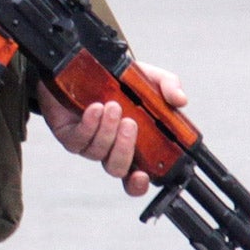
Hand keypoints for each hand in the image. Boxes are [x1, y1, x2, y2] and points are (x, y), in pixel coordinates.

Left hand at [39, 62, 187, 197]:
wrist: (82, 64)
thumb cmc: (118, 79)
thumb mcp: (148, 79)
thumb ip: (168, 87)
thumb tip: (181, 100)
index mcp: (132, 146)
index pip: (134, 178)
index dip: (138, 185)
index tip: (143, 177)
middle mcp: (109, 150)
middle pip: (117, 169)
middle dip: (124, 149)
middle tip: (130, 123)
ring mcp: (87, 144)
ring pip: (98, 153)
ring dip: (107, 131)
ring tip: (112, 106)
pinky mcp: (68, 134)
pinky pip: (78, 140)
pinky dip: (89, 125)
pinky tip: (95, 109)